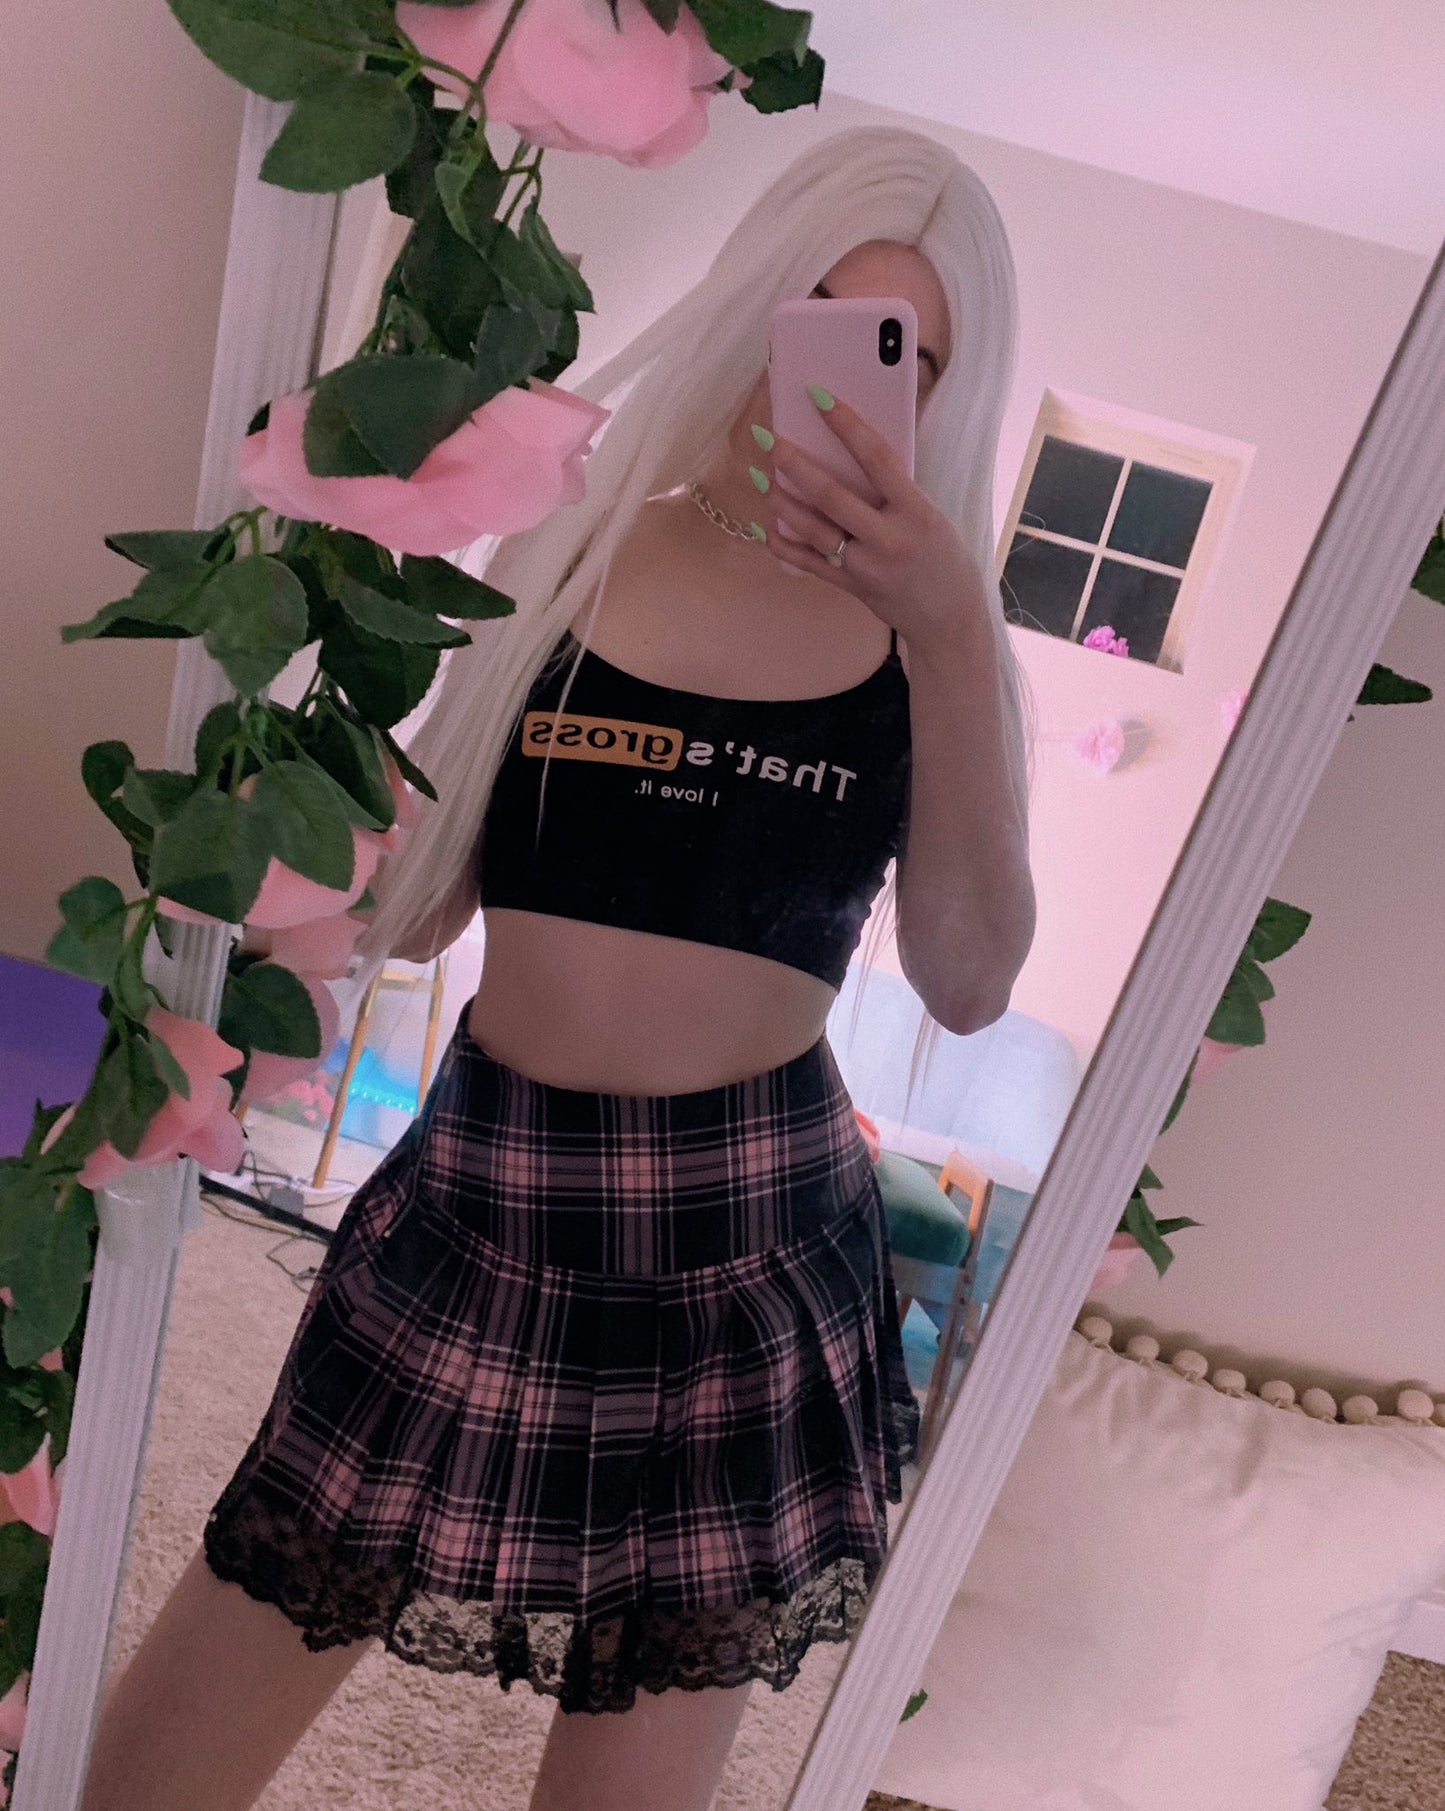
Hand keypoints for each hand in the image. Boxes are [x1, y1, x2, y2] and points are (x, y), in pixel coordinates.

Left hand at [750, 396, 989, 655]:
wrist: (951, 618)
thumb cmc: (944, 557)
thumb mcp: (930, 515)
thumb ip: (895, 490)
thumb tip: (849, 454)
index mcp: (916, 511)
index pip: (877, 458)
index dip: (847, 424)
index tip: (819, 396)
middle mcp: (889, 539)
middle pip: (832, 495)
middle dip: (795, 463)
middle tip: (768, 438)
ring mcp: (867, 567)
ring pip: (814, 528)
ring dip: (782, 500)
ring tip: (760, 475)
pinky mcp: (852, 587)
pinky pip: (809, 563)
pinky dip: (784, 544)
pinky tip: (765, 526)